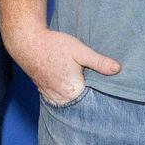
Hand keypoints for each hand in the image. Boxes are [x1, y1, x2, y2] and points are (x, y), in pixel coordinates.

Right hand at [5, 24, 119, 105]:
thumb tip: (117, 69)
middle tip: (95, 83)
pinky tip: (69, 85)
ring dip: (76, 95)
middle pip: (81, 102)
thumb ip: (99, 62)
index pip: (93, 99)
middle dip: (89, 95)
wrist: (27, 43)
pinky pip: (59, 98)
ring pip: (70, 101)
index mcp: (73, 91)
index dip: (100, 93)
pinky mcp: (44, 92)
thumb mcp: (80, 51)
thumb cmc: (55, 45)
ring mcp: (51, 96)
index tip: (108, 90)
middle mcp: (61, 98)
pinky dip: (65, 94)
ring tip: (83, 84)